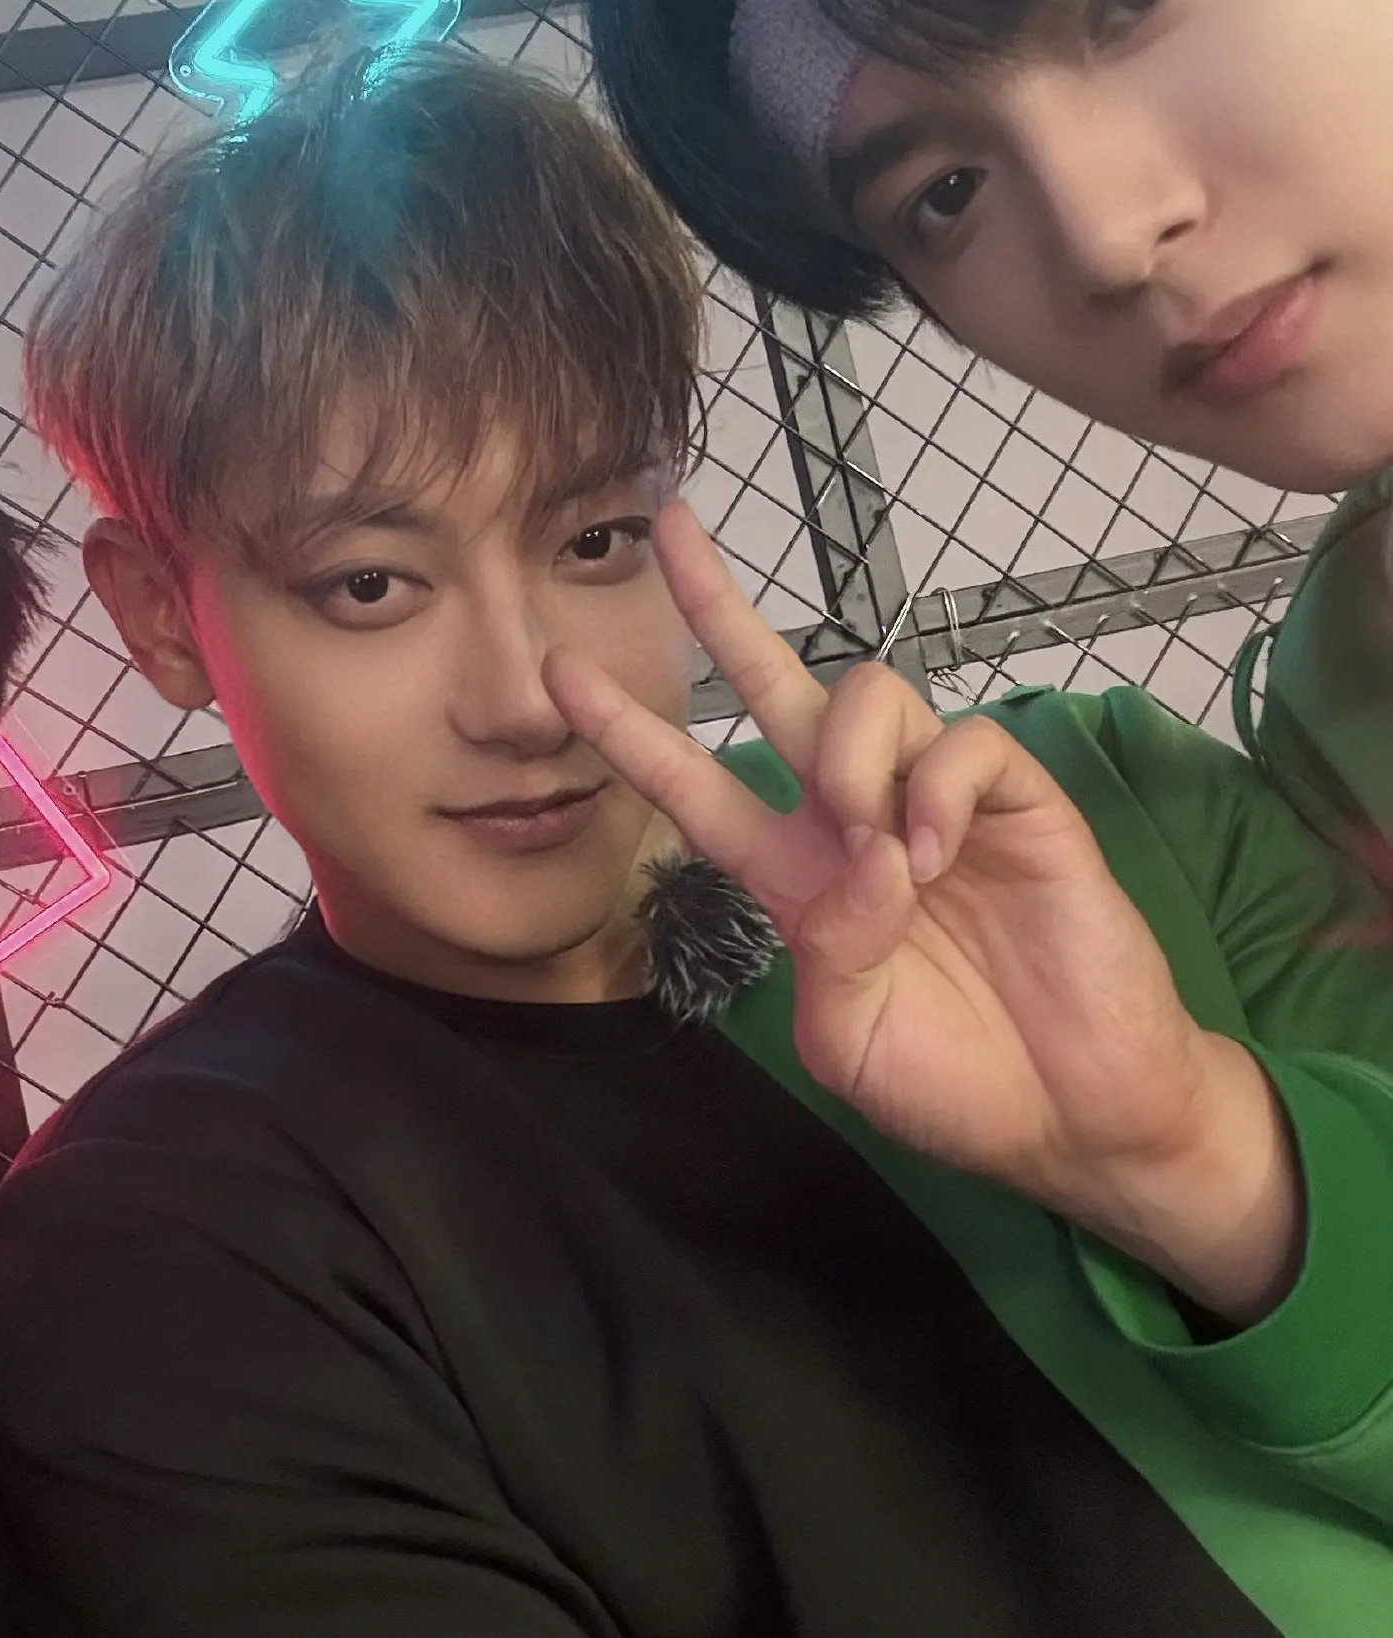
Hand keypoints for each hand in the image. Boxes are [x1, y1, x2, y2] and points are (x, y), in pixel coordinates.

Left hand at [545, 502, 1300, 1322]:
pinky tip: (938, 853)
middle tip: (672, 526)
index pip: (696, 786)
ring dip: (850, 756)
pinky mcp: (1020, 801)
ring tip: (875, 841)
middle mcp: (855, 820)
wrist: (1077, 1110)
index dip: (629, 732)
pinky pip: (961, 743)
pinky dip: (938, 787)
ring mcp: (938, 802)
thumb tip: (864, 856)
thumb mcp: (852, 1039)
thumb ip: (831, 954)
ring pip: (869, 696)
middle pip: (777, 685)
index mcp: (797, 879)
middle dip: (720, 606)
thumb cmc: (956, 1082)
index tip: (560, 673)